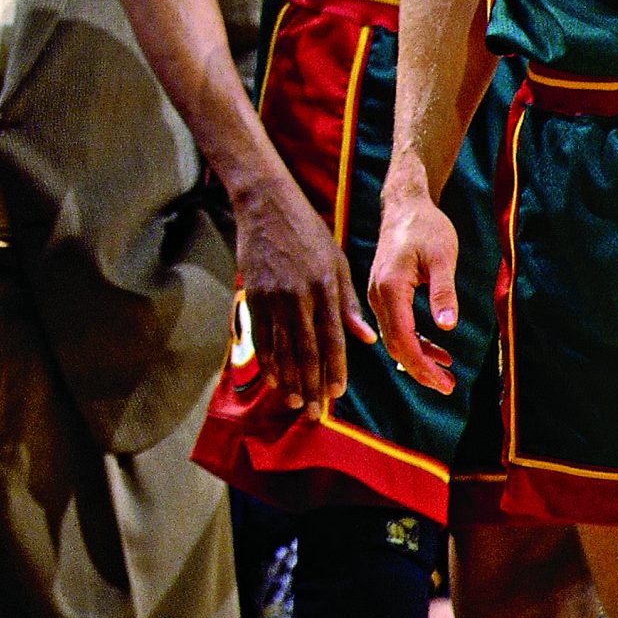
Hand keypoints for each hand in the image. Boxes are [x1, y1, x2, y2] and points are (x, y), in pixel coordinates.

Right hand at [237, 177, 375, 408]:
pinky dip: (267, 358)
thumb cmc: (308, 232)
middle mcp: (298, 297)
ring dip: (289, 378)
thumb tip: (365, 338)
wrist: (266, 205)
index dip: (335, 368)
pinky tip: (273, 377)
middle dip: (311, 384)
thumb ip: (348, 302)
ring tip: (295, 402)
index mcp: (324, 288)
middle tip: (315, 412)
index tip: (338, 393)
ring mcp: (271, 297)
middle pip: (305, 350)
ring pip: (281, 347)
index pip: (332, 338)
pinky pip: (260, 334)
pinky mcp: (252, 294)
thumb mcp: (337, 262)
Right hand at [368, 171, 460, 395]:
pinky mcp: (383, 292)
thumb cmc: (426, 227)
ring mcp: (377, 294)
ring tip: (445, 373)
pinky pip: (394, 325)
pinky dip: (413, 341)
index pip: (402, 338)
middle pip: (395, 344)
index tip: (445, 383)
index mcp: (390, 287)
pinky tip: (435, 349)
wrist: (404, 205)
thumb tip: (448, 326)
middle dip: (420, 369)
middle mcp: (377, 294)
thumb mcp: (443, 257)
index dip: (423, 365)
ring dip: (417, 357)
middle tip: (448, 387)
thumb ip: (444, 291)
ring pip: (393, 337)